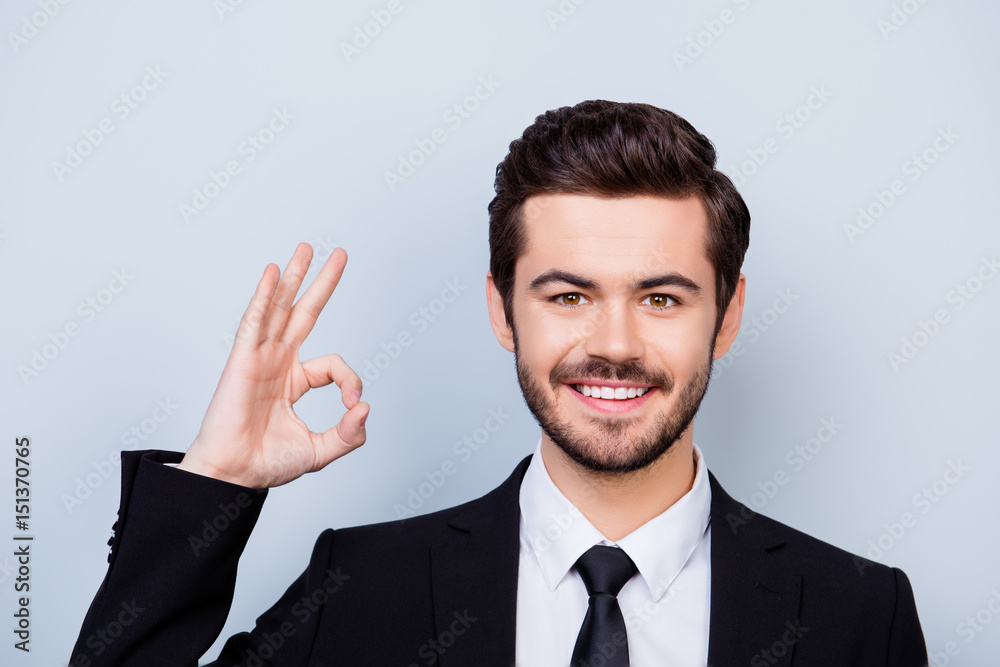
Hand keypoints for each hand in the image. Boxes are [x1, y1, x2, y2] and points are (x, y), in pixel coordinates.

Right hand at [178, 243, 368, 487]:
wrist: (234, 476)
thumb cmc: (266, 463)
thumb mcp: (322, 450)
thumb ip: (349, 434)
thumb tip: (365, 408)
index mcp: (294, 381)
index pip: (333, 366)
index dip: (351, 381)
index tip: (354, 405)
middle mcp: (277, 363)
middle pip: (303, 313)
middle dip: (322, 283)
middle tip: (339, 254)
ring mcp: (259, 358)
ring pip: (279, 308)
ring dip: (293, 277)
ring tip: (306, 248)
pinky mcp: (242, 360)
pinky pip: (255, 321)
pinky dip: (264, 296)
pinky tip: (273, 272)